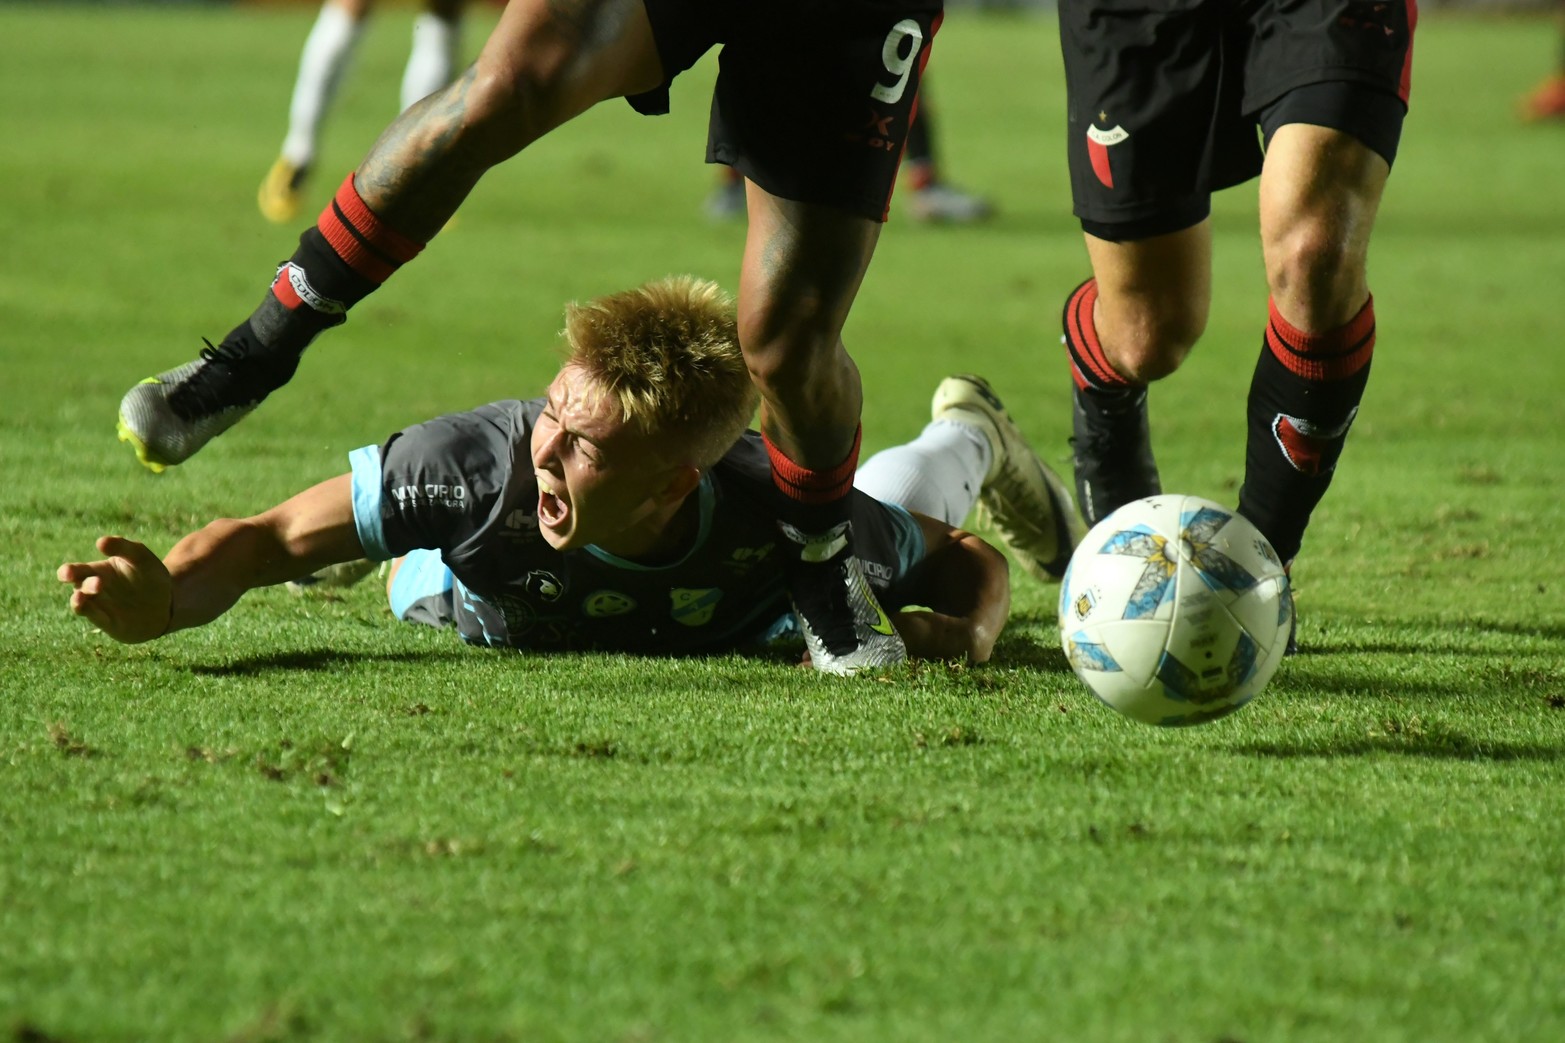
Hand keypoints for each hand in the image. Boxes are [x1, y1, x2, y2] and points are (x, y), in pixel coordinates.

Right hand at [57, 536, 173, 643]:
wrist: (167, 602)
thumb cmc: (149, 575)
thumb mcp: (140, 556)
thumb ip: (122, 547)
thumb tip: (100, 542)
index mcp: (96, 571)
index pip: (74, 571)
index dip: (68, 571)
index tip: (68, 572)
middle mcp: (92, 589)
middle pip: (76, 585)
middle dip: (72, 582)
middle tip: (75, 576)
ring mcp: (99, 606)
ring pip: (81, 603)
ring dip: (80, 599)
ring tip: (83, 594)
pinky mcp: (108, 622)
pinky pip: (95, 617)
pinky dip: (91, 613)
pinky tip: (91, 608)